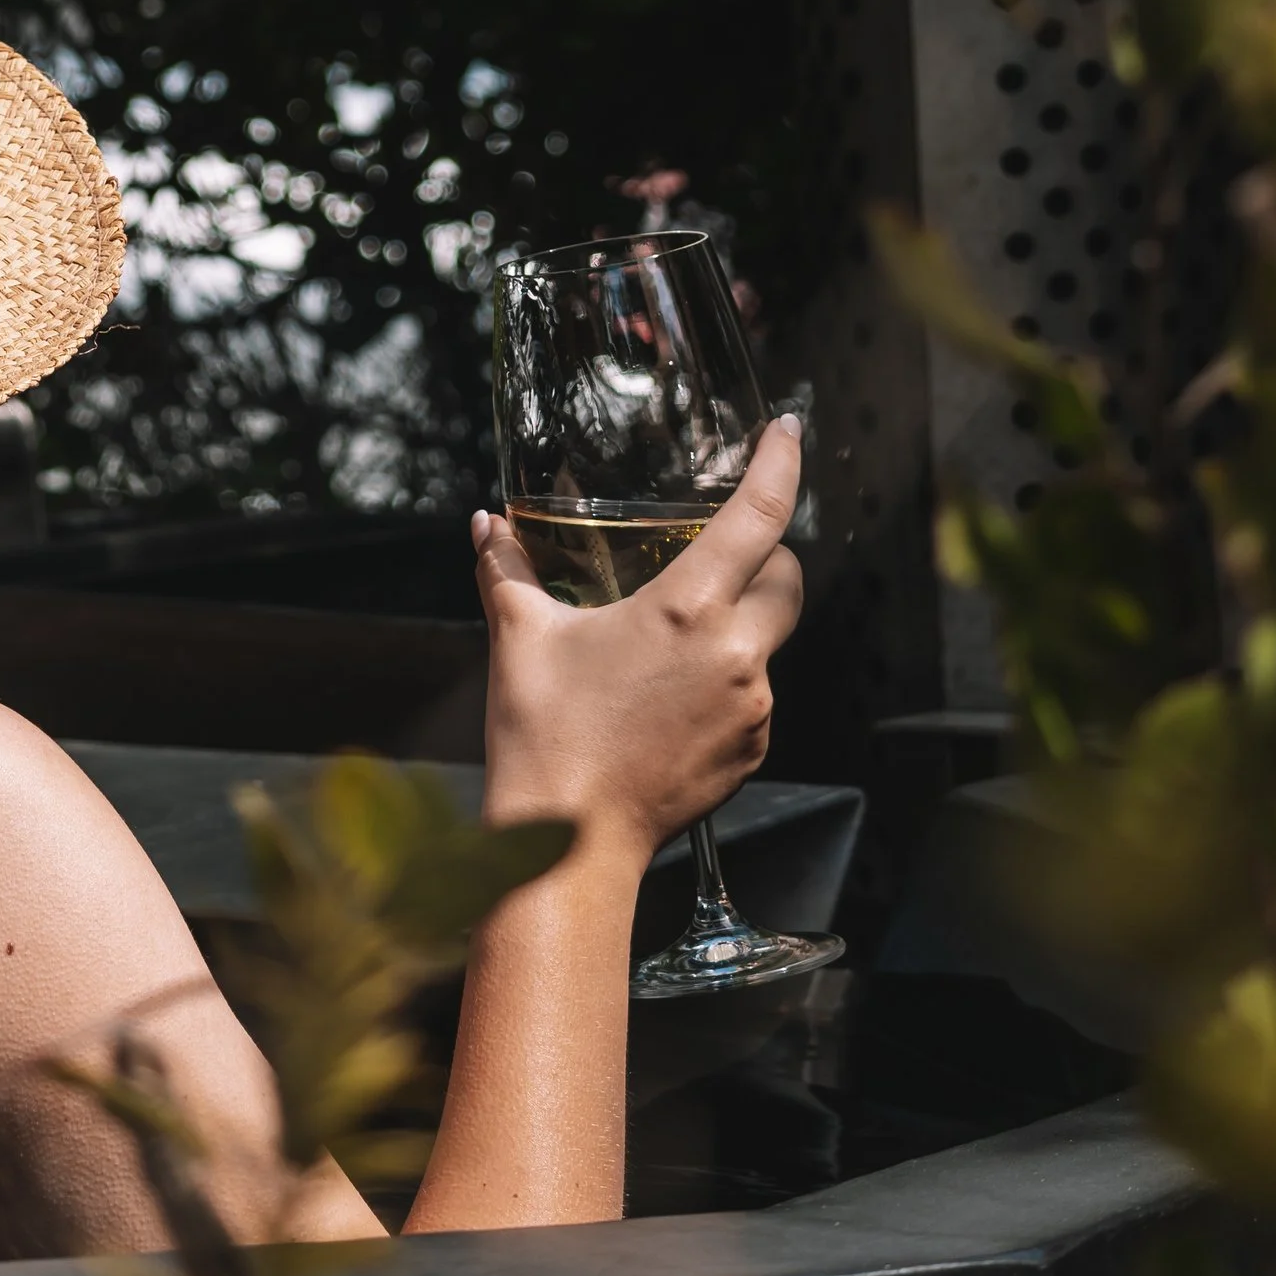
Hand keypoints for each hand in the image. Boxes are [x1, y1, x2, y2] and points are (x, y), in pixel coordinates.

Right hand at [471, 415, 805, 876]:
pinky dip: (729, 679)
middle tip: (720, 551)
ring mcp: (753, 709)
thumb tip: (486, 522)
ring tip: (673, 639)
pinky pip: (757, 694)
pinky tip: (672, 694)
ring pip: (773, 638)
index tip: (788, 429)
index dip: (781, 463)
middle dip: (768, 555)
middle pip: (789, 575)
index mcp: (688, 610)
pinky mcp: (753, 752)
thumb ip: (507, 567)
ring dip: (741, 623)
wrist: (569, 846)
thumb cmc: (544, 737)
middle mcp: (736, 655)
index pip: (760, 516)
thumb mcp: (521, 636)